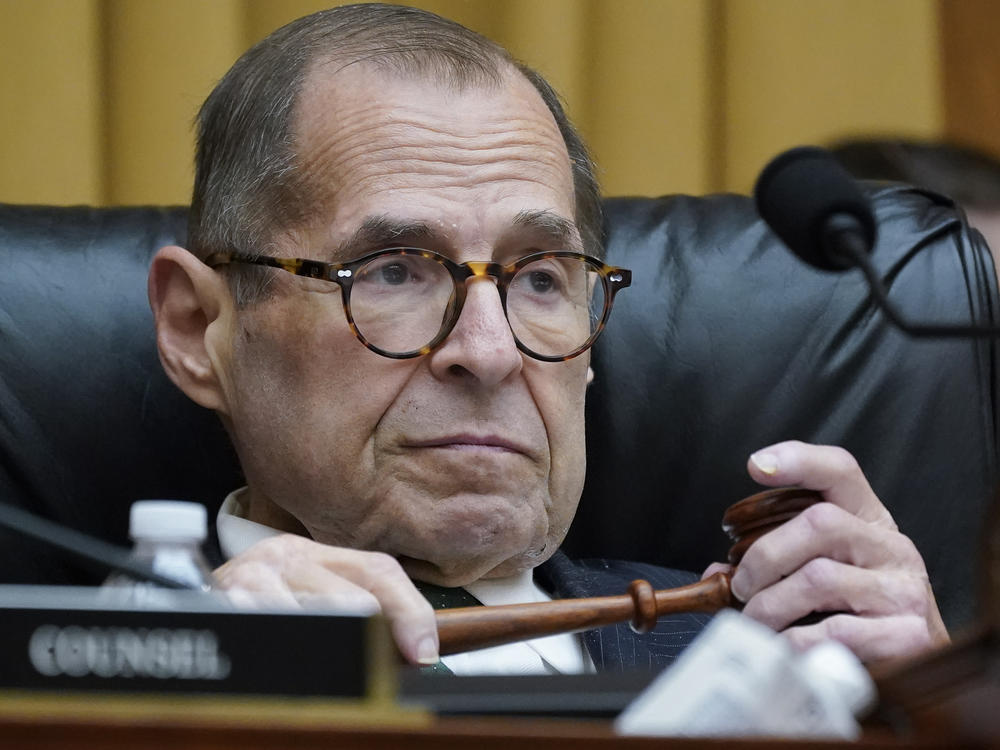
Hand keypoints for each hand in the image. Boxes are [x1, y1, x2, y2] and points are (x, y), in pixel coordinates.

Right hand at [213, 534, 439, 665]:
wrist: (175, 597)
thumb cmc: (256, 604)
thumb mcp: (306, 594)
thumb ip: (357, 609)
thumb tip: (416, 649)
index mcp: (313, 552)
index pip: (378, 571)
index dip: (410, 612)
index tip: (425, 653)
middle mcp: (283, 557)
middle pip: (354, 600)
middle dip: (371, 643)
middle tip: (375, 673)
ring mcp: (250, 579)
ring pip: (318, 621)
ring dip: (329, 657)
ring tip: (326, 675)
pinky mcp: (224, 604)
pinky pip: (272, 632)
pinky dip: (288, 660)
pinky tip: (288, 666)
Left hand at [706, 440, 949, 661]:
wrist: (919, 671)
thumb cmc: (857, 617)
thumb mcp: (823, 577)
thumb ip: (775, 565)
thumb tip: (717, 575)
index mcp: (869, 522)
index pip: (840, 470)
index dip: (799, 459)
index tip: (756, 465)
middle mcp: (892, 547)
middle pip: (819, 522)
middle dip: (765, 555)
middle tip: (741, 586)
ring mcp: (904, 590)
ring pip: (819, 577)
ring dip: (771, 604)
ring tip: (757, 622)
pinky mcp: (907, 635)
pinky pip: (835, 630)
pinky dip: (795, 640)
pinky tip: (785, 646)